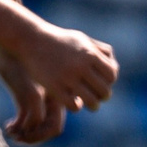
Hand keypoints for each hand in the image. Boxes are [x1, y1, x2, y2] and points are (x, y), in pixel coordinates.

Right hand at [0, 21, 117, 132]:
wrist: (31, 40)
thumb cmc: (59, 40)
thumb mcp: (81, 39)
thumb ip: (100, 51)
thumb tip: (114, 68)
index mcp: (90, 54)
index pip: (111, 75)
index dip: (109, 81)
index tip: (103, 83)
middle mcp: (81, 66)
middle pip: (104, 90)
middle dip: (103, 95)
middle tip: (98, 97)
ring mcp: (67, 78)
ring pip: (91, 102)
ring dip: (93, 106)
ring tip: (90, 104)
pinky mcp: (54, 87)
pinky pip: (74, 106)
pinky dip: (76, 106)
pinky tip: (73, 102)